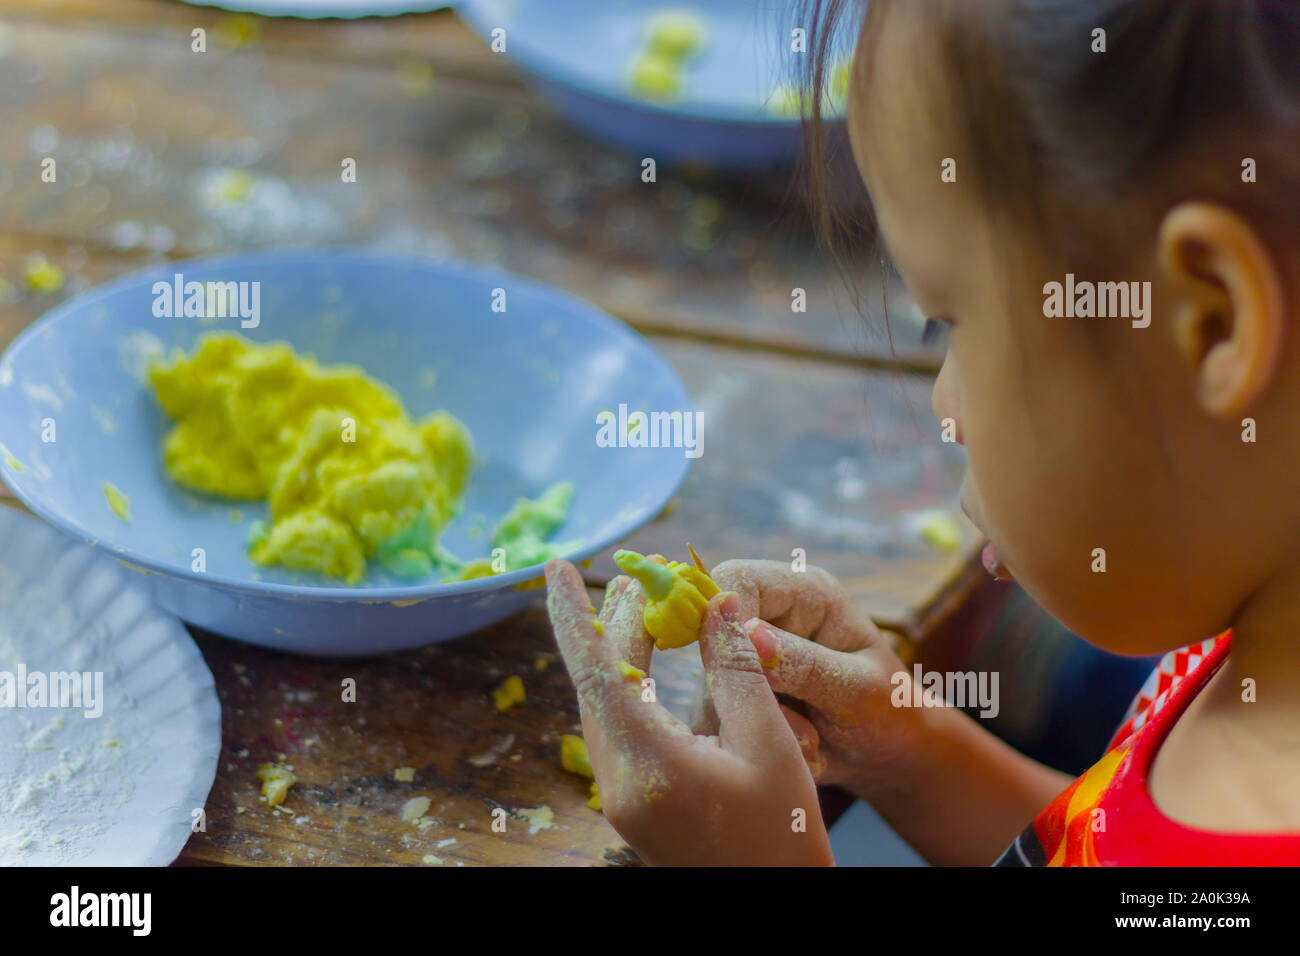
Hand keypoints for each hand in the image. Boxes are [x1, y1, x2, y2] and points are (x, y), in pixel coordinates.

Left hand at [544, 558, 833, 865]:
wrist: (773, 905)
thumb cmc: (784, 835)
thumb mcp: (771, 744)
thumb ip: (738, 670)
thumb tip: (717, 603)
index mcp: (649, 764)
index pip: (597, 671)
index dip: (573, 613)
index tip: (555, 567)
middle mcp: (619, 781)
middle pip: (599, 682)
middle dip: (611, 622)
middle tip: (635, 573)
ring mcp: (619, 795)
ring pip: (602, 705)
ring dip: (616, 651)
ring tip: (638, 603)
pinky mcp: (631, 801)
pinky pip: (615, 726)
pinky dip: (626, 684)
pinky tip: (643, 660)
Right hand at [688, 560, 913, 799]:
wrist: (890, 756)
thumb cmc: (891, 711)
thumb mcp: (858, 689)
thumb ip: (806, 664)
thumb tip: (747, 634)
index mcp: (803, 594)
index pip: (736, 579)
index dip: (724, 616)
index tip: (740, 669)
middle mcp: (767, 618)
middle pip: (713, 636)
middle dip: (747, 689)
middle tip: (800, 726)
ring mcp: (747, 659)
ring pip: (712, 685)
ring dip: (754, 723)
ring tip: (810, 742)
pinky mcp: (736, 695)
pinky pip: (716, 718)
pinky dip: (750, 744)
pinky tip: (793, 752)